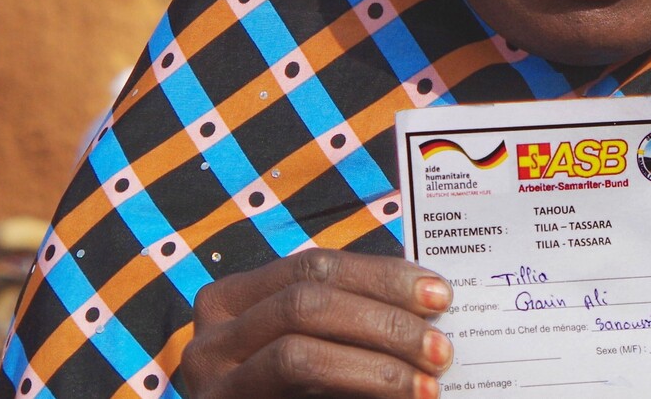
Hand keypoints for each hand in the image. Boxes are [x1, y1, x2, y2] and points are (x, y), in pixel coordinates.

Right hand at [177, 249, 453, 398]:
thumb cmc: (295, 396)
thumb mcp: (316, 345)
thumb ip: (350, 322)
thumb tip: (428, 300)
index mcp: (233, 299)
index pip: (313, 266)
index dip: (381, 275)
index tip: (439, 293)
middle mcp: (210, 337)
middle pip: (307, 303)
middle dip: (384, 320)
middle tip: (440, 346)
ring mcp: (212, 383)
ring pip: (299, 355)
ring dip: (376, 366)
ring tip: (428, 382)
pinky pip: (298, 393)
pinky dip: (358, 389)